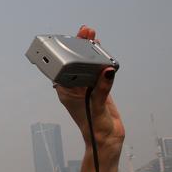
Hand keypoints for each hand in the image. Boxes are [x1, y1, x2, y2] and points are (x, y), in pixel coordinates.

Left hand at [54, 25, 124, 151]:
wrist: (106, 140)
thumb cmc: (94, 127)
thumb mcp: (96, 106)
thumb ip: (102, 89)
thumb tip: (108, 71)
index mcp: (66, 91)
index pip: (64, 67)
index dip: (67, 51)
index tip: (70, 40)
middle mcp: (75, 86)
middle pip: (76, 61)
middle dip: (80, 46)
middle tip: (85, 31)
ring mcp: (87, 86)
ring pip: (88, 64)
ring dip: (91, 50)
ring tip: (92, 35)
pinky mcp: (98, 88)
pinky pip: (99, 70)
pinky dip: (101, 59)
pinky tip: (102, 49)